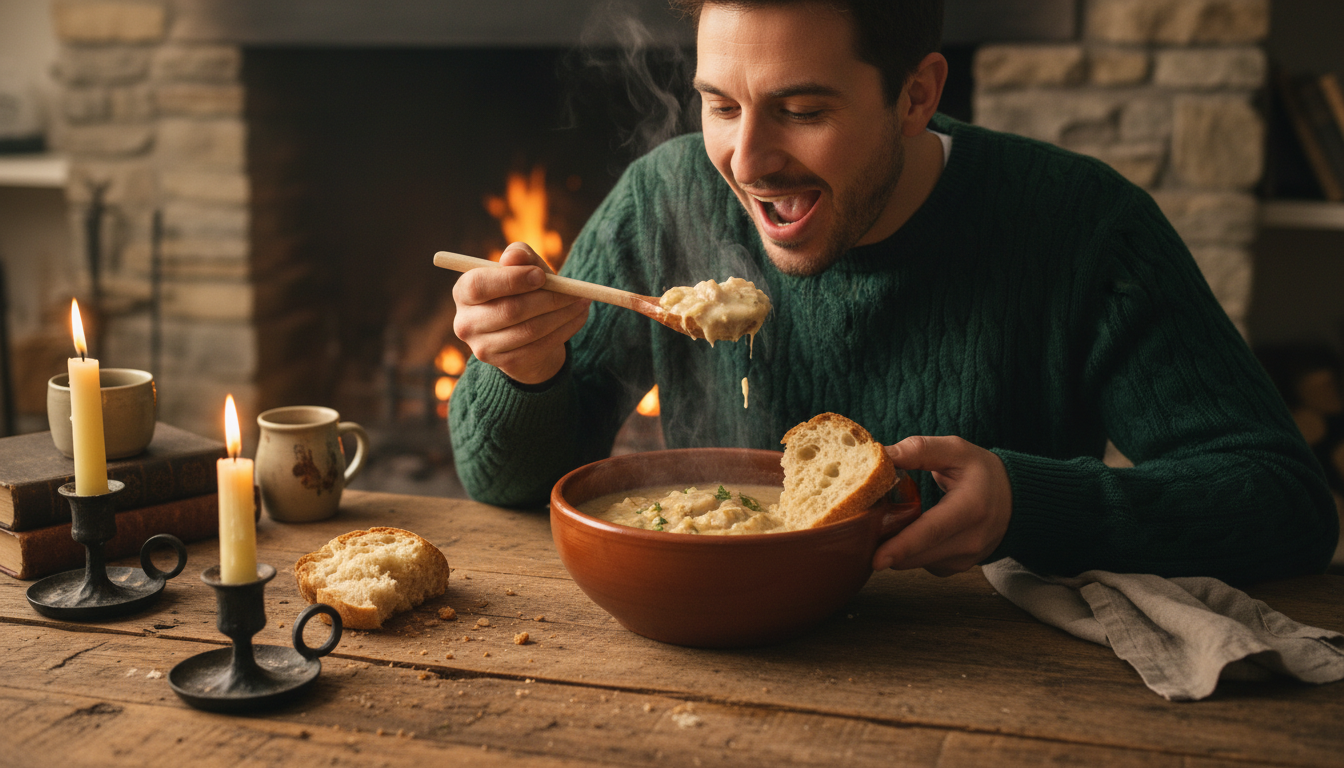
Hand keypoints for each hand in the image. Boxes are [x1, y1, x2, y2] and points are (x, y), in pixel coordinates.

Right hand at [452, 243, 590, 384]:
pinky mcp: (505, 364)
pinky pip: (539, 347)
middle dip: (547, 299)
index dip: (511, 280)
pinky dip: (565, 330)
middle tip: (574, 291)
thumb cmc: (523, 289)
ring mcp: (483, 347)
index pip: (478, 285)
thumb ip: (519, 256)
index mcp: (463, 292)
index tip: (541, 275)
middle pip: (509, 310)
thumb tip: (513, 257)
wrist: (526, 331)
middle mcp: (466, 322)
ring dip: (562, 315)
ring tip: (582, 302)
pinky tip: (578, 317)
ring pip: (529, 330)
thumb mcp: (523, 267)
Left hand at [872, 435, 1011, 575]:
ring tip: (890, 520)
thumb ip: (919, 450)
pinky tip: (909, 530)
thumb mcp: (955, 450)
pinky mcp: (956, 568)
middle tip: (864, 523)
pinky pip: (922, 563)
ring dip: (896, 546)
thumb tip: (881, 455)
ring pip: (915, 562)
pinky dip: (909, 551)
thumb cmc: (981, 472)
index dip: (902, 546)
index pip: (932, 531)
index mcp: (971, 508)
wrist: (1014, 500)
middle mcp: (970, 540)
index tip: (876, 559)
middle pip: (917, 553)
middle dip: (885, 543)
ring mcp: (965, 559)